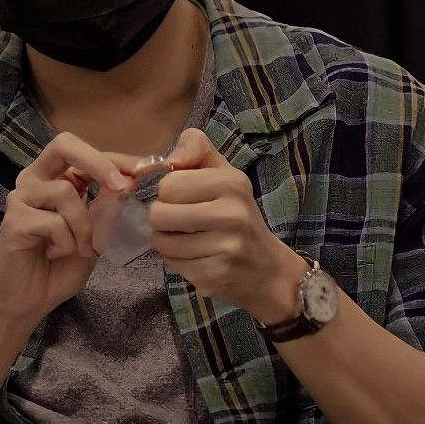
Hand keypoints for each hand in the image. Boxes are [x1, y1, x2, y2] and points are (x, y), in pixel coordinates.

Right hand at [0, 133, 137, 322]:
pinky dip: (66, 243)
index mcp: (55, 178)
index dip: (118, 159)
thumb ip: (107, 207)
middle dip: (98, 163)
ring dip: (84, 227)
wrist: (28, 301)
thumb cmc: (59, 267)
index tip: (147, 169)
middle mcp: (34, 180)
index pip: (87, 155)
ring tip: (80, 249)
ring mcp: (20, 198)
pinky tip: (54, 255)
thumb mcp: (95, 235)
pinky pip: (54, 222)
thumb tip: (130, 179)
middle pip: (64, 145)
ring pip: (66, 192)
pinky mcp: (13, 220)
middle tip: (123, 186)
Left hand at [148, 129, 303, 322]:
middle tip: (180, 222)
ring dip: (167, 241)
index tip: (184, 199)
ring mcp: (225, 248)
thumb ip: (195, 148)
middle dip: (162, 219)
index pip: (168, 185)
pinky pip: (173, 264)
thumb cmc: (236, 212)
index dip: (168, 192)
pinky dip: (178, 261)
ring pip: (162, 242)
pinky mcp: (215, 276)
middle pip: (159, 214)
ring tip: (188, 239)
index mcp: (232, 183)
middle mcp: (232, 214)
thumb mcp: (222, 172)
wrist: (265, 267)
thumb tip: (172, 158)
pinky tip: (196, 257)